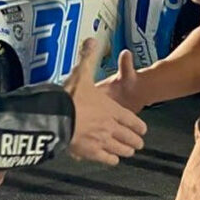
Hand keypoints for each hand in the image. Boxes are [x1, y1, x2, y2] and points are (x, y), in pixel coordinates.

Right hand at [64, 38, 146, 164]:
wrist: (56, 118)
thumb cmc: (70, 97)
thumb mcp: (81, 74)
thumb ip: (88, 58)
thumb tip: (91, 40)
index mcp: (112, 110)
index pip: (133, 121)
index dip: (139, 127)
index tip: (143, 130)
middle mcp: (111, 127)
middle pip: (130, 138)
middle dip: (135, 141)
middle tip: (138, 143)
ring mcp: (102, 141)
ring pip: (121, 150)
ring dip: (126, 151)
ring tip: (128, 152)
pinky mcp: (90, 153)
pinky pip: (106, 160)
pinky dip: (110, 160)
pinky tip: (111, 160)